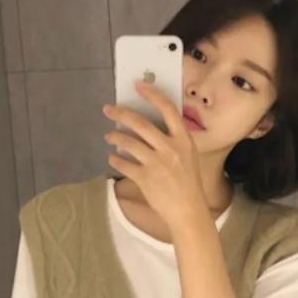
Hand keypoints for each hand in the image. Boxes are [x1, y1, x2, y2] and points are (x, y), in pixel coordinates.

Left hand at [103, 81, 206, 228]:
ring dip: (115, 137)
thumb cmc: (189, 184)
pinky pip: (124, 164)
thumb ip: (174, 140)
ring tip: (109, 137)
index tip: (138, 86)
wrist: (188, 211)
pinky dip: (116, 160)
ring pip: (129, 143)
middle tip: (108, 110)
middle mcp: (170, 148)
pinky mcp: (145, 178)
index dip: (152, 94)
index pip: (168, 109)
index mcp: (184, 140)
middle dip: (121, 114)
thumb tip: (151, 127)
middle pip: (141, 123)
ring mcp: (157, 163)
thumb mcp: (189, 156)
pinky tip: (112, 158)